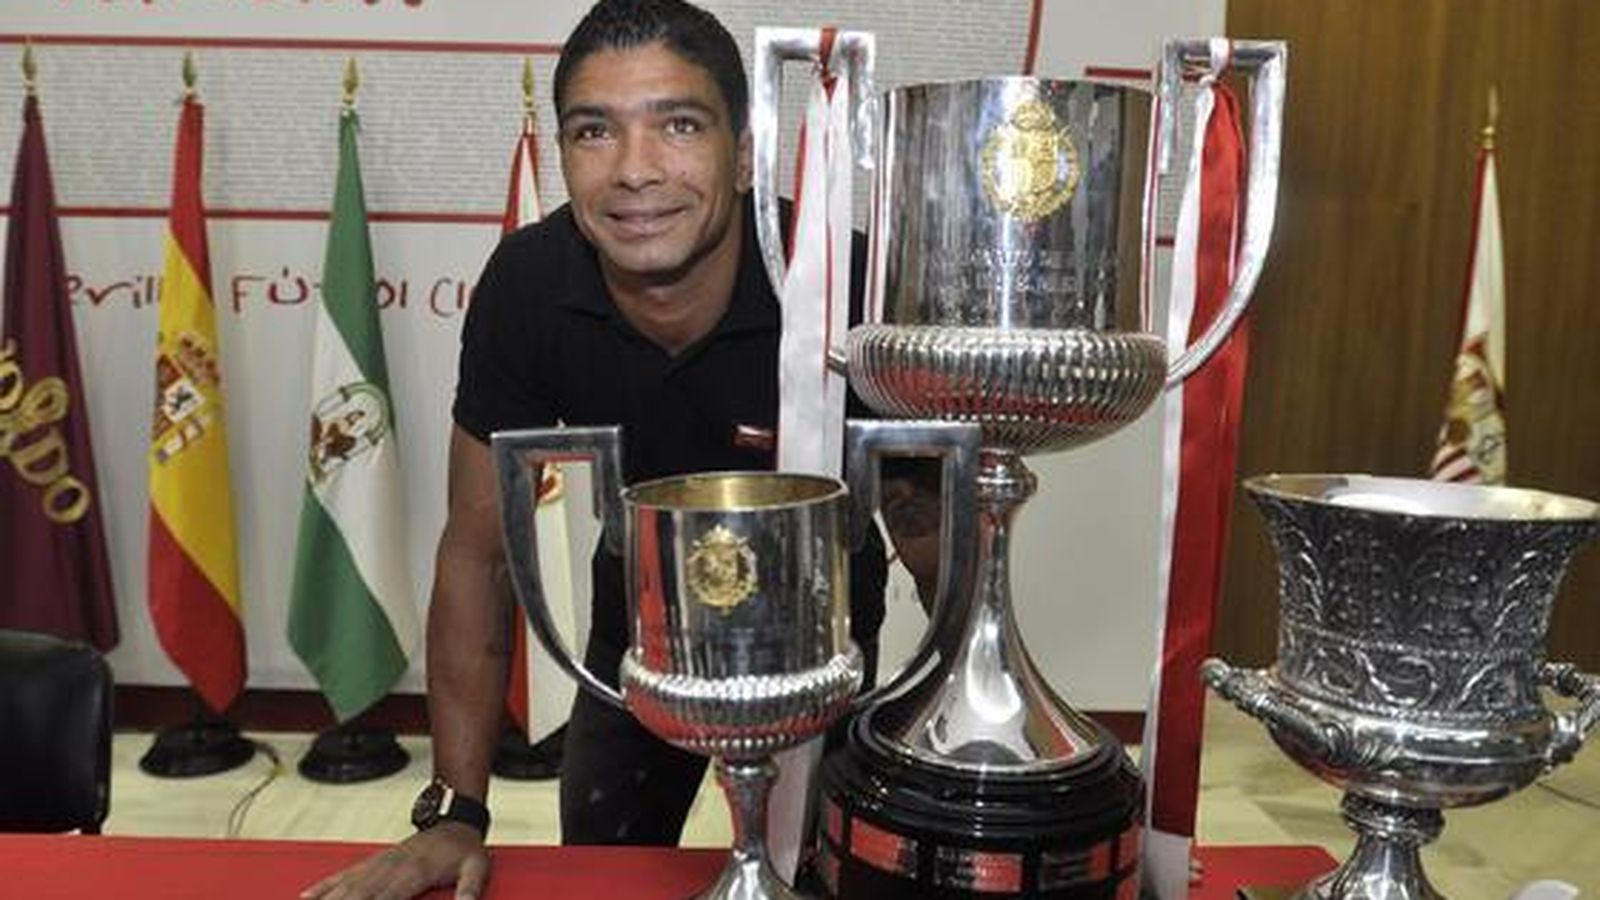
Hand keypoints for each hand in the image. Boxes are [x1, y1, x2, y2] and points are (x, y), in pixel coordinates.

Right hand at [301, 823, 489, 899]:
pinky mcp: (372, 863)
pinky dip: (323, 887)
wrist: (453, 823)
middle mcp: (390, 868)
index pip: (386, 899)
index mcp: (414, 872)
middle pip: (357, 896)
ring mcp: (378, 864)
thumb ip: (470, 888)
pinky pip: (344, 875)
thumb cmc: (464, 849)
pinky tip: (306, 898)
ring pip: (345, 887)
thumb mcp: (477, 866)